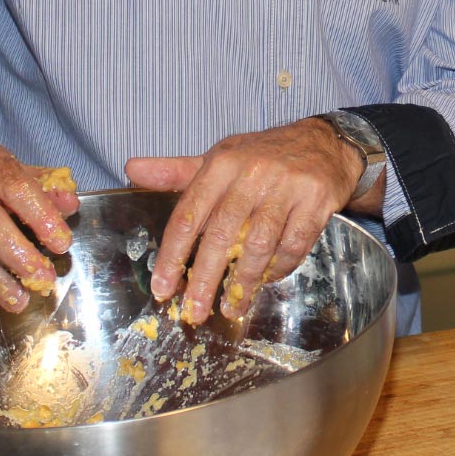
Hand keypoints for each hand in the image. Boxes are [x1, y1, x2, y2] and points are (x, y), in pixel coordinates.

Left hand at [126, 118, 358, 323]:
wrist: (323, 143)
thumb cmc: (263, 156)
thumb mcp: (219, 159)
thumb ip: (175, 172)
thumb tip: (131, 169)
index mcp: (221, 163)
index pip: (189, 215)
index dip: (172, 256)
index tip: (162, 288)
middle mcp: (252, 173)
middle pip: (222, 235)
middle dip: (204, 279)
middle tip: (193, 312)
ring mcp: (287, 187)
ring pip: (259, 244)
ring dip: (243, 282)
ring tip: (232, 308)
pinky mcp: (316, 201)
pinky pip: (294, 245)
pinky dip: (279, 268)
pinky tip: (267, 281)